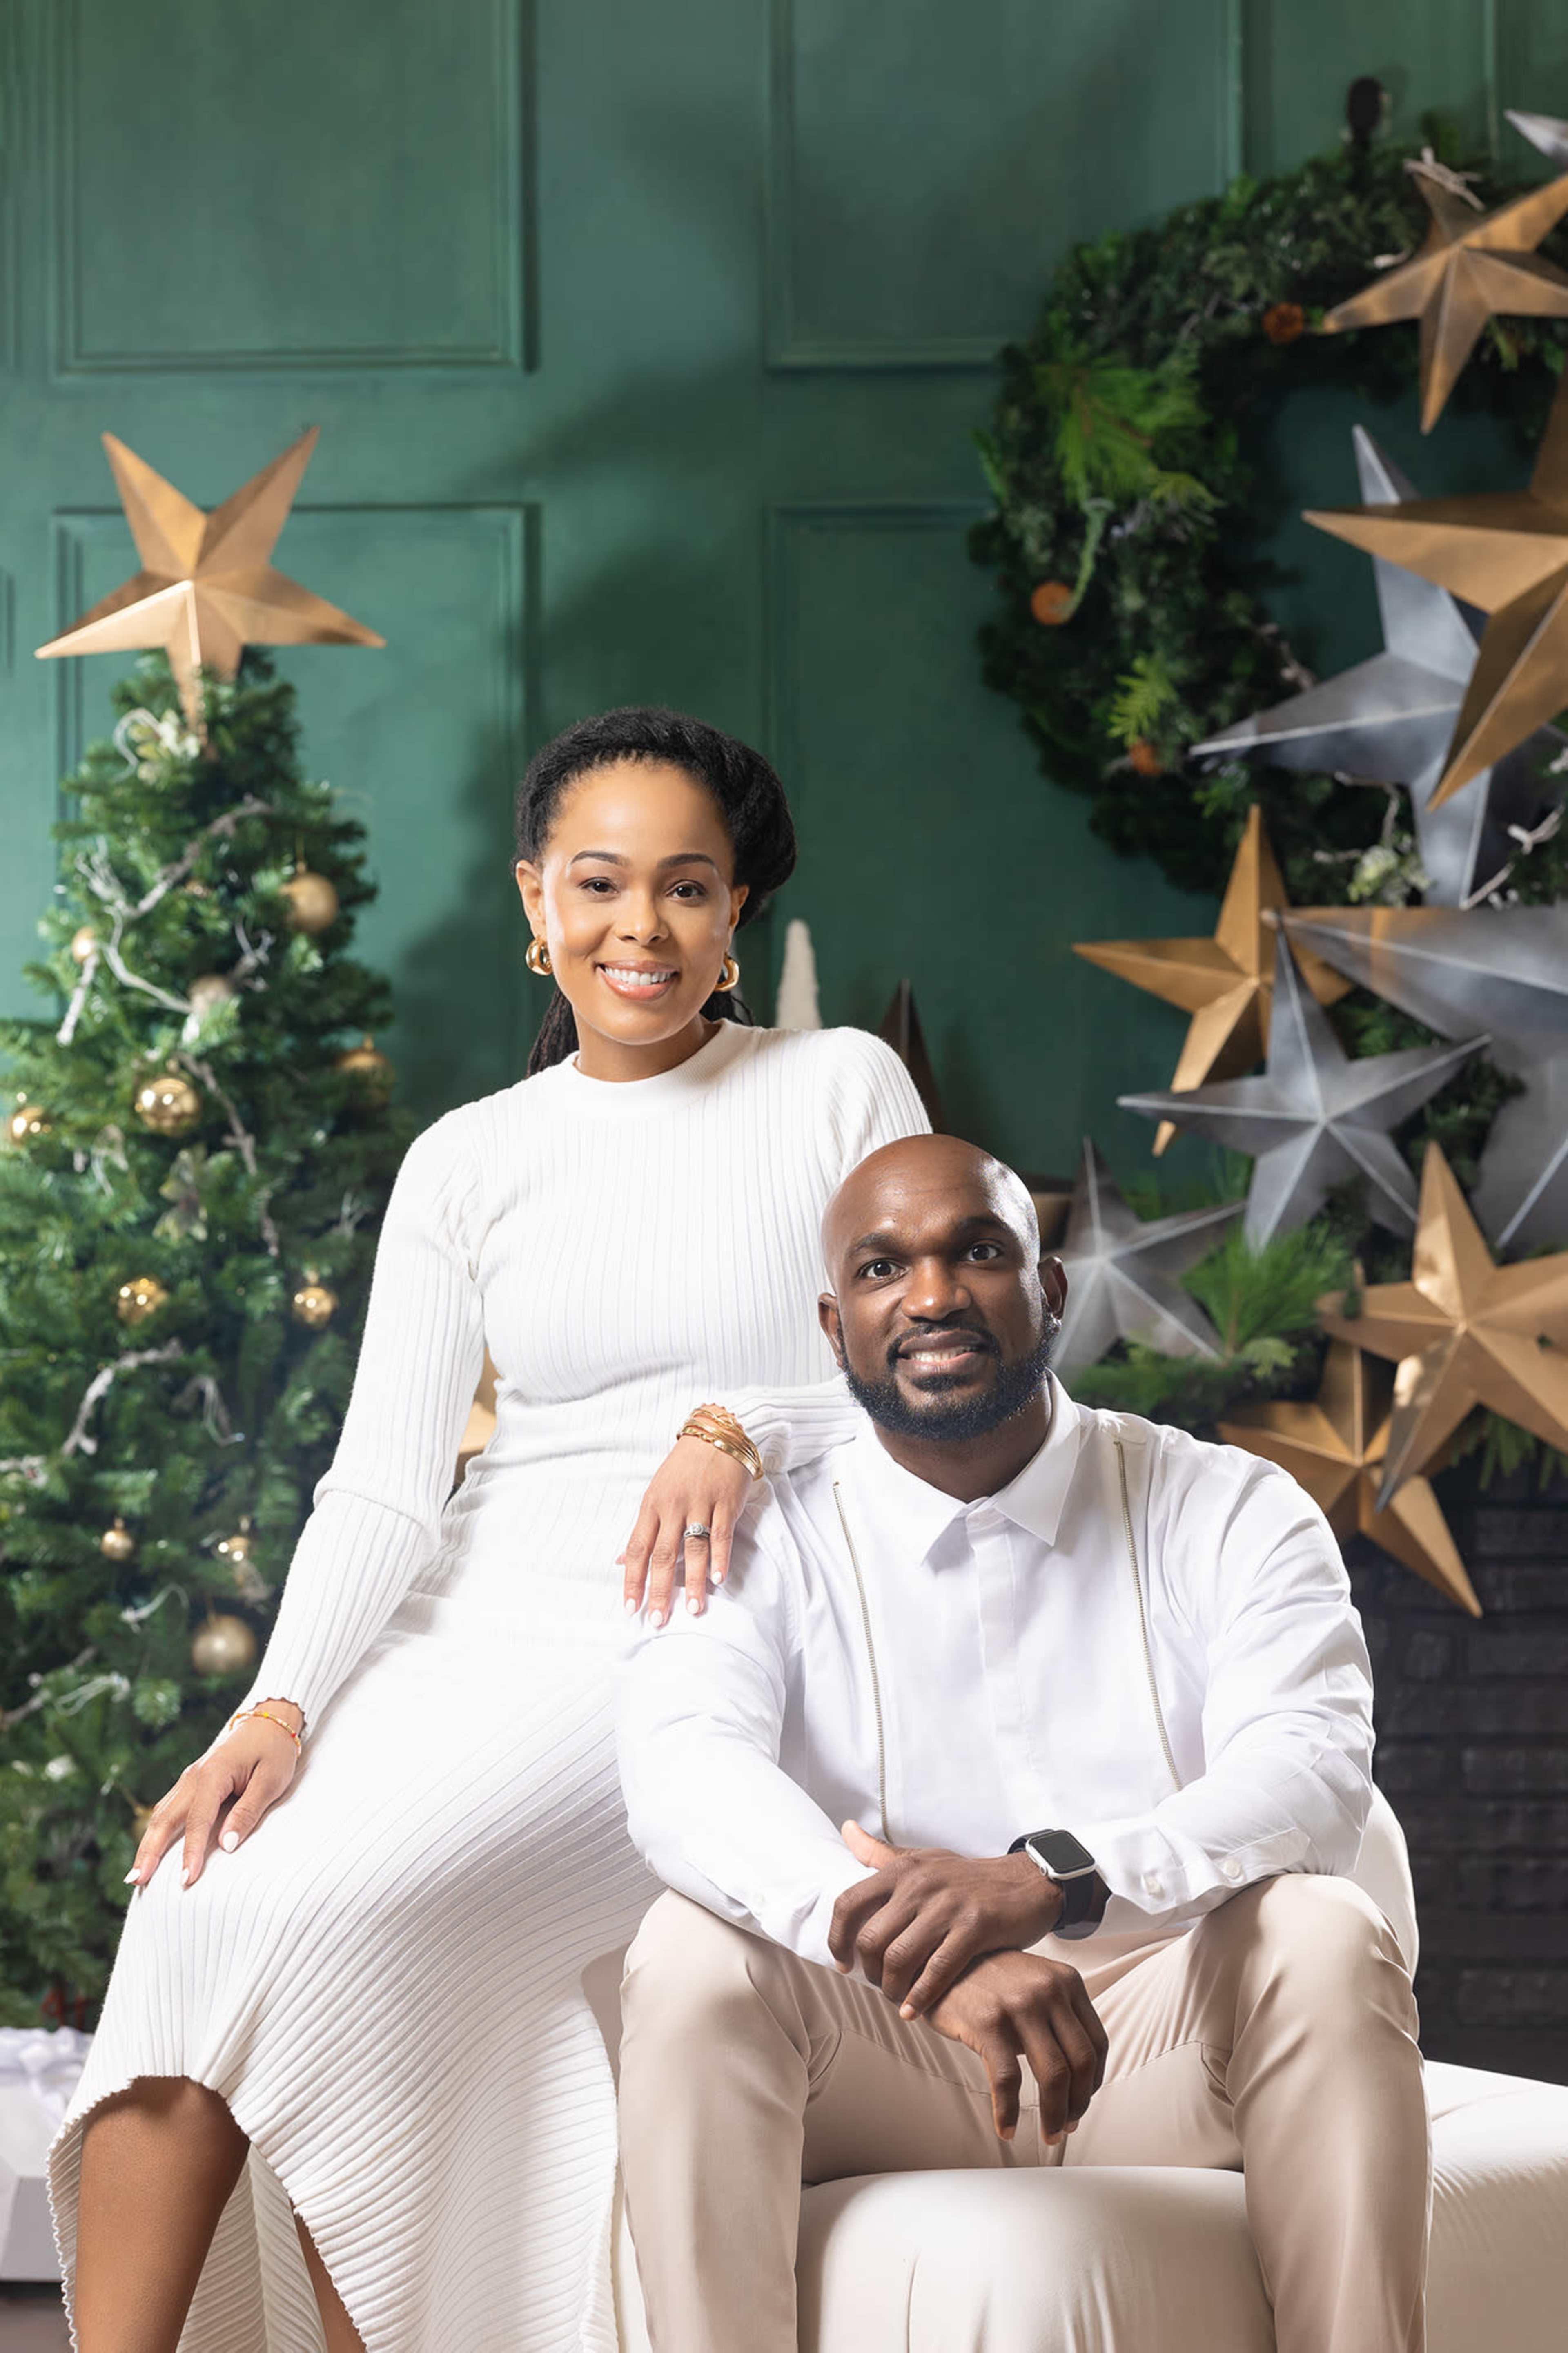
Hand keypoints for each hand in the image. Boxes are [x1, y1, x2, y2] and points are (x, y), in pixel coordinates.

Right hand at [127, 1701, 302, 1889]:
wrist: (269, 1720)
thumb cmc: (274, 1751)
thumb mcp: (271, 1780)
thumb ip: (248, 1812)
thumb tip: (226, 1846)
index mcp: (213, 1773)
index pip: (198, 1820)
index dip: (191, 1852)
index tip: (186, 1880)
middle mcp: (193, 1776)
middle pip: (165, 1818)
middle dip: (149, 1852)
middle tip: (135, 1883)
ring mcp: (189, 1779)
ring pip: (161, 1815)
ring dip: (147, 1845)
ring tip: (135, 1876)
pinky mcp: (191, 1783)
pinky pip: (168, 1809)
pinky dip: (156, 1832)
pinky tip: (150, 1851)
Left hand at [619, 1434, 751, 1625]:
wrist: (717, 1433)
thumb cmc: (684, 1467)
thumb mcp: (655, 1492)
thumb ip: (643, 1529)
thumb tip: (618, 1561)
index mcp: (651, 1505)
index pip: (637, 1548)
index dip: (632, 1579)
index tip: (630, 1607)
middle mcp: (674, 1506)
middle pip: (664, 1554)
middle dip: (660, 1590)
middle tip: (658, 1619)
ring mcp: (701, 1503)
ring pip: (694, 1548)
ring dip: (694, 1581)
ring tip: (694, 1609)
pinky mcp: (726, 1501)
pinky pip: (722, 1533)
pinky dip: (720, 1557)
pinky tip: (719, 1579)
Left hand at [829, 1823, 1062, 2016]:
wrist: (1026, 1881)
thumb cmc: (968, 1877)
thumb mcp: (925, 1858)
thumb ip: (882, 1853)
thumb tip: (846, 1829)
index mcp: (903, 1869)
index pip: (849, 1903)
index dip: (838, 1938)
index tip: (843, 1962)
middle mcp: (920, 1884)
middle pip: (871, 1938)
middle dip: (869, 1971)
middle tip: (879, 1983)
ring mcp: (948, 1905)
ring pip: (900, 1957)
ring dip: (892, 1988)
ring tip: (897, 1998)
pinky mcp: (975, 1927)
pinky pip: (938, 1970)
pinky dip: (921, 1996)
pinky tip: (915, 2011)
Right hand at [926, 1950, 1107, 2142]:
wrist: (940, 1962)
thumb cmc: (989, 1980)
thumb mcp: (1035, 1984)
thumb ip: (1058, 2017)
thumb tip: (1077, 2079)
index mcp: (1067, 1981)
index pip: (1098, 2043)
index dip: (1094, 2082)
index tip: (1082, 2102)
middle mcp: (1049, 1989)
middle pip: (1080, 2062)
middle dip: (1078, 2104)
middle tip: (1066, 2127)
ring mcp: (1019, 2004)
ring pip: (1053, 2075)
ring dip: (1053, 2115)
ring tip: (1047, 2134)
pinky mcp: (988, 2022)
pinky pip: (1007, 2080)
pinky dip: (1009, 2112)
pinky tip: (1006, 2129)